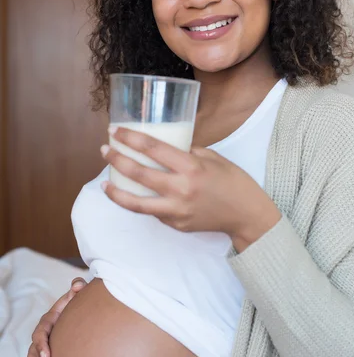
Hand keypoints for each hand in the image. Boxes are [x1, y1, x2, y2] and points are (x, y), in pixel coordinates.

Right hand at [26, 277, 87, 356]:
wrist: (73, 315)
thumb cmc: (73, 306)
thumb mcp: (74, 297)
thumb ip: (76, 289)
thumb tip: (79, 285)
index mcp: (47, 322)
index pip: (41, 333)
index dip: (42, 344)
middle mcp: (40, 337)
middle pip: (31, 355)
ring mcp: (39, 350)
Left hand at [101, 127, 280, 247]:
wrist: (246, 215)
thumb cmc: (233, 181)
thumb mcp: (213, 158)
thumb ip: (187, 152)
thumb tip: (163, 147)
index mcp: (191, 167)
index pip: (153, 149)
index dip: (130, 138)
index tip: (115, 131)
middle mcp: (180, 189)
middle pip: (138, 173)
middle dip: (117, 159)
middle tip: (105, 149)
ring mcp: (176, 211)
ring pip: (136, 203)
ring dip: (116, 192)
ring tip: (104, 183)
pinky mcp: (176, 225)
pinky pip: (153, 212)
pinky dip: (141, 203)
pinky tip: (133, 195)